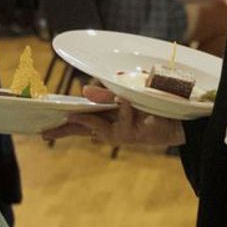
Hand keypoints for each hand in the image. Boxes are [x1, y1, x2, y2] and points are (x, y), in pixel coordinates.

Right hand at [41, 84, 184, 147]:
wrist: (183, 117)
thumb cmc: (155, 104)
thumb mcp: (128, 93)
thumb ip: (106, 94)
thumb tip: (83, 92)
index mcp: (108, 116)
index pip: (81, 120)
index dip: (63, 124)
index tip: (43, 128)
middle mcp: (112, 127)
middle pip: (83, 129)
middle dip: (64, 130)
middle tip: (45, 133)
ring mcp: (123, 133)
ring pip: (99, 127)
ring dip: (89, 119)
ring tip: (73, 115)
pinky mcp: (135, 134)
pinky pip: (124, 117)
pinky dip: (124, 108)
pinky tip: (126, 102)